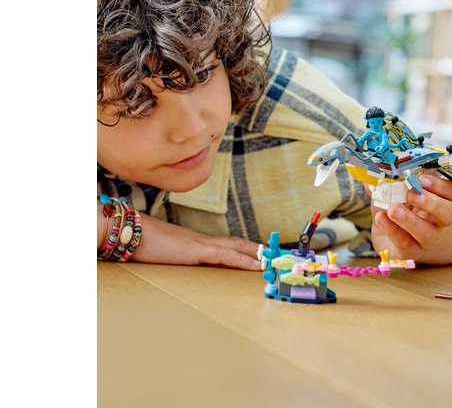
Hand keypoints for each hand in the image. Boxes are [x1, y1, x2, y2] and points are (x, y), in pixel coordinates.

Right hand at [132, 232, 263, 270]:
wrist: (130, 232)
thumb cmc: (142, 244)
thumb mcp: (163, 255)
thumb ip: (174, 259)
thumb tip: (178, 266)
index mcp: (195, 243)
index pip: (226, 245)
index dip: (244, 250)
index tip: (259, 256)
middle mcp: (202, 240)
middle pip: (237, 243)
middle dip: (257, 251)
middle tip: (275, 258)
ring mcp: (201, 244)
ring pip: (236, 247)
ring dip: (256, 255)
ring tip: (273, 262)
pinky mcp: (197, 250)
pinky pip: (225, 255)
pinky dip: (243, 260)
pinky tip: (256, 266)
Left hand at [367, 174, 451, 264]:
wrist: (384, 236)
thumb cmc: (393, 208)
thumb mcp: (389, 191)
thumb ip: (384, 182)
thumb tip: (374, 174)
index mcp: (438, 200)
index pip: (451, 192)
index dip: (440, 185)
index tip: (421, 178)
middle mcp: (437, 221)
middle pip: (450, 214)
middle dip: (432, 203)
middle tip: (412, 194)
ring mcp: (426, 239)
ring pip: (427, 233)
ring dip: (410, 220)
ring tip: (393, 209)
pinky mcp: (411, 252)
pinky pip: (405, 243)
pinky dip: (392, 229)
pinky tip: (380, 218)